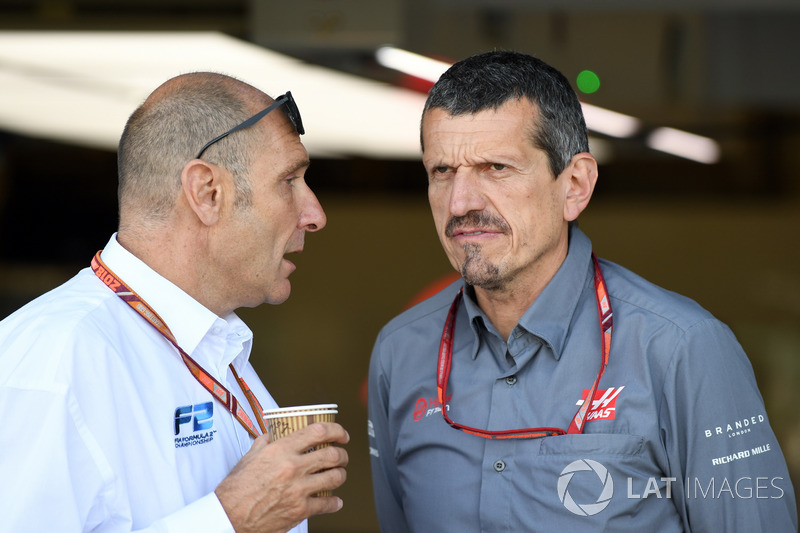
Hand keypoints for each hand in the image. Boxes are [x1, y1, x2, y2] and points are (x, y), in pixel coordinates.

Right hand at [215, 422, 349, 532]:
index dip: (336, 430)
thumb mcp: (250, 456)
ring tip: (339, 474)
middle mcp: (293, 468)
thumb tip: (276, 432)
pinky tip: (334, 500)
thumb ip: (266, 442)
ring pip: (335, 477)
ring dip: (341, 474)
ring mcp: (298, 489)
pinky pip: (327, 504)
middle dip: (342, 454)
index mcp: (281, 450)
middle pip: (332, 455)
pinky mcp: (300, 510)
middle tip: (341, 455)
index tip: (340, 434)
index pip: (318, 432)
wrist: (229, 516)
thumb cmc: (237, 488)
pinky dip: (335, 502)